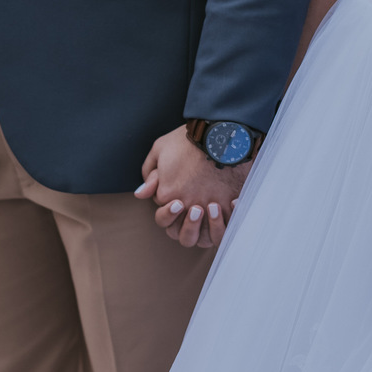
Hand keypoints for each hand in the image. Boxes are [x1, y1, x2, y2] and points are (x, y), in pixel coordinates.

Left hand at [136, 125, 249, 247]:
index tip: (180, 194)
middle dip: (186, 226)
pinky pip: (229, 226)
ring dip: (206, 229)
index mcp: (168, 195)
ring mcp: (210, 208)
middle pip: (182, 235)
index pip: (163, 216)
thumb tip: (141, 195)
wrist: (219, 131)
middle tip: (195, 207)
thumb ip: (149, 175)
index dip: (169, 208)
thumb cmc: (188, 139)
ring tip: (211, 208)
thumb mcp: (159, 150)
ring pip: (205, 239)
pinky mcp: (230, 204)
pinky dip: (229, 222)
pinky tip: (231, 205)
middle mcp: (188, 206)